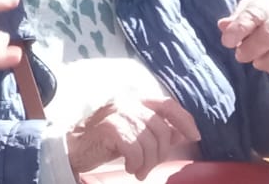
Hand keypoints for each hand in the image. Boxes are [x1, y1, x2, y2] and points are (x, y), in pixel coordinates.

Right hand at [66, 94, 201, 178]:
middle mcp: (127, 101)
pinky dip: (136, 162)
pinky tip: (129, 167)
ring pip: (149, 141)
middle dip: (161, 153)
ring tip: (139, 169)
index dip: (184, 120)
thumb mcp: (135, 133)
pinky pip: (135, 148)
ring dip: (148, 162)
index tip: (194, 137)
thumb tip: (182, 133)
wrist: (74, 148)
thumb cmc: (106, 141)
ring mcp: (117, 112)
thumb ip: (156, 129)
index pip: (168, 104)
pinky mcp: (109, 127)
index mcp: (135, 98)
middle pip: (161, 128)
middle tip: (150, 166)